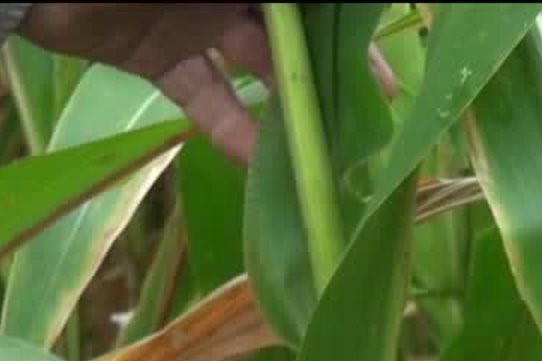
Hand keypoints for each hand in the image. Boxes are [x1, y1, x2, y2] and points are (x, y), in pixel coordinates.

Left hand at [17, 3, 394, 166]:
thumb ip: (265, 1)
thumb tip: (316, 18)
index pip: (308, 4)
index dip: (349, 30)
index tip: (385, 67)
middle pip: (293, 31)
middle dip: (333, 69)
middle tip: (375, 113)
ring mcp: (193, 18)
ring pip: (256, 67)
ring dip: (290, 105)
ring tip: (326, 146)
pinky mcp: (156, 57)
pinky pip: (205, 95)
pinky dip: (231, 128)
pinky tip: (261, 164)